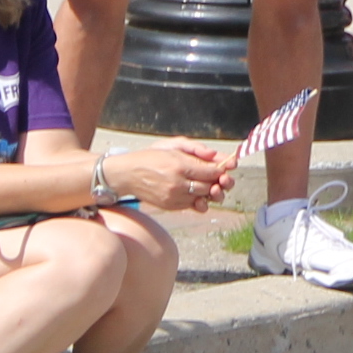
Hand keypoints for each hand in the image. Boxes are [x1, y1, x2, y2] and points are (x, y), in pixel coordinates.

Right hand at [107, 141, 234, 211]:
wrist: (127, 174)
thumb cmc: (151, 156)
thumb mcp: (172, 145)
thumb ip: (195, 149)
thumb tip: (215, 155)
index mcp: (179, 166)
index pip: (211, 172)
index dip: (222, 170)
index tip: (226, 166)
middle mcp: (177, 184)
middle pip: (210, 187)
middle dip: (219, 182)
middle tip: (222, 177)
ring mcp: (173, 198)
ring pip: (203, 198)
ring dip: (210, 192)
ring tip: (211, 185)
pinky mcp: (169, 206)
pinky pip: (192, 205)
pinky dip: (198, 199)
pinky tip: (197, 191)